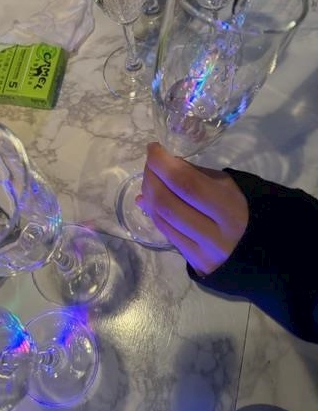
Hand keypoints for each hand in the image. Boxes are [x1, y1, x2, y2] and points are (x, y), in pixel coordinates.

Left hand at [137, 143, 248, 275]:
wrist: (262, 251)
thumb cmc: (242, 208)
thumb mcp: (225, 185)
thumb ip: (194, 174)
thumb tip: (161, 166)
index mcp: (229, 208)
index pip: (186, 183)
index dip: (162, 163)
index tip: (153, 148)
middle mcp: (215, 234)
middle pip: (167, 202)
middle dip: (151, 178)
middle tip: (150, 164)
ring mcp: (203, 252)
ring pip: (161, 218)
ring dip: (148, 195)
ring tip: (149, 180)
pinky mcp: (194, 263)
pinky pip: (165, 232)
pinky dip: (153, 211)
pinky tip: (148, 199)